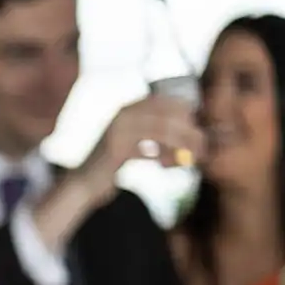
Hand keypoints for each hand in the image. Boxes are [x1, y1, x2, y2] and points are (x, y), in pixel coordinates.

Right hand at [77, 93, 205, 197]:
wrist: (82, 182)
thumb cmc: (112, 164)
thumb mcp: (135, 144)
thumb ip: (157, 138)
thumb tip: (192, 137)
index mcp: (129, 109)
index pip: (166, 102)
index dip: (186, 114)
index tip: (197, 129)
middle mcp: (124, 115)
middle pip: (167, 116)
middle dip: (189, 133)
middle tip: (201, 148)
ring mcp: (119, 131)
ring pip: (162, 131)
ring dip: (179, 146)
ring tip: (186, 160)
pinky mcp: (116, 150)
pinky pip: (149, 151)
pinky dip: (161, 158)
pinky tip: (163, 164)